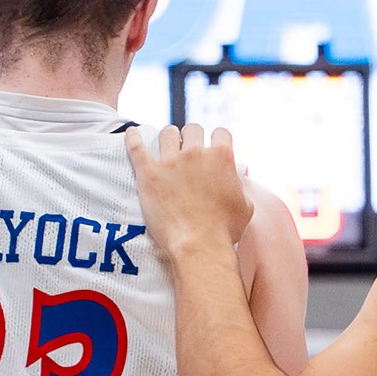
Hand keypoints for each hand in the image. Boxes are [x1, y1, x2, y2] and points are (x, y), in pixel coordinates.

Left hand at [125, 124, 253, 266]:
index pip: (220, 133)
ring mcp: (171, 162)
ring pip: (167, 133)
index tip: (212, 146)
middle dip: (191, 137)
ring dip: (168, 137)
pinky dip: (133, 138)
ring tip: (166, 144)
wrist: (200, 245)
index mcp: (222, 157)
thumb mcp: (245, 204)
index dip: (217, 139)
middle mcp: (196, 154)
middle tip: (188, 148)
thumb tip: (235, 178)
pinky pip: (136, 148)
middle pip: (192, 129)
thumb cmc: (224, 230)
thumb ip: (239, 184)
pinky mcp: (149, 174)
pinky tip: (131, 133)